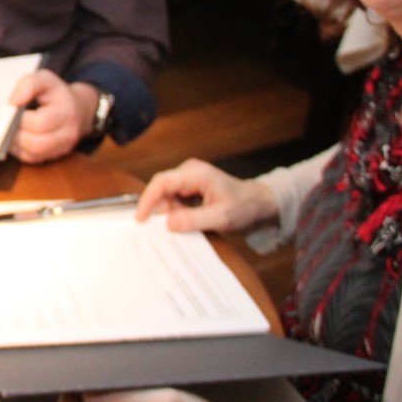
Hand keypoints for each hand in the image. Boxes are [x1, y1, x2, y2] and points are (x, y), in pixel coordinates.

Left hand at [8, 72, 96, 163]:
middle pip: (36, 143)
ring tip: (7, 131)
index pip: (39, 123)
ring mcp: (63, 147)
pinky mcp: (55, 155)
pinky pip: (33, 159)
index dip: (20, 119)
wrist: (77, 108)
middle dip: (15, 134)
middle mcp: (68, 133)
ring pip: (33, 154)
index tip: (11, 110)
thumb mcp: (44, 79)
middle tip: (5, 124)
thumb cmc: (56, 93)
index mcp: (66, 112)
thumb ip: (28, 85)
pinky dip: (19, 150)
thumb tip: (12, 102)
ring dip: (15, 144)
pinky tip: (14, 138)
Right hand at [135, 158, 278, 232]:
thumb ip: (194, 220)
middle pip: (161, 188)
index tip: (141, 219)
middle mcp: (189, 172)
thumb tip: (167, 223)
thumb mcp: (221, 217)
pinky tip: (184, 223)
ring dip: (169, 213)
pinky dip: (175, 212)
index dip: (148, 199)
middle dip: (159, 209)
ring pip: (166, 195)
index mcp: (196, 174)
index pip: (162, 182)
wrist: (260, 203)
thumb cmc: (244, 207)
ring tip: (181, 227)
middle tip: (160, 230)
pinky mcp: (191, 187)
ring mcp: (190, 178)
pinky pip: (174, 199)